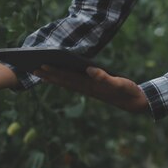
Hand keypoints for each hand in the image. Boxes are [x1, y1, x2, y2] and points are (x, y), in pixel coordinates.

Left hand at [33, 65, 149, 114]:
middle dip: (49, 74)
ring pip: (66, 83)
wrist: (134, 102)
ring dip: (52, 78)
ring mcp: (88, 89)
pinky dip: (62, 79)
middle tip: (32, 68)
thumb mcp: (119, 83)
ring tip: (39, 72)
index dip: (55, 72)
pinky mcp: (91, 89)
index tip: (43, 66)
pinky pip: (73, 83)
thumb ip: (104, 77)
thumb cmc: (127, 91)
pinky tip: (56, 76)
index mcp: (90, 86)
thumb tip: (89, 69)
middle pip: (64, 81)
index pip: (69, 77)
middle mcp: (86, 88)